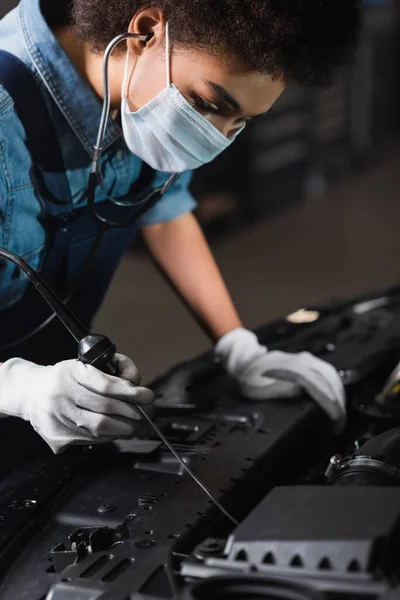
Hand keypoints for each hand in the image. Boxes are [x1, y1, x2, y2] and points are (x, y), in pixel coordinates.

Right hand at [0, 354, 153, 453]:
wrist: (29, 393)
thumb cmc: (64, 377)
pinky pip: (92, 438)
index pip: (107, 384)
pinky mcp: (58, 435)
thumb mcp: (86, 364)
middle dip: (133, 413)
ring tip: (140, 425)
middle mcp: (63, 394)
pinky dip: (111, 436)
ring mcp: (59, 416)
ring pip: (100, 427)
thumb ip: (113, 373)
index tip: (148, 396)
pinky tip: (121, 432)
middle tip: (149, 413)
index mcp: (72, 372)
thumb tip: (137, 387)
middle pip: (106, 408)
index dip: (131, 392)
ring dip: (126, 428)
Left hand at [215, 328, 345, 422]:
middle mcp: (304, 360)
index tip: (335, 419)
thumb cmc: (251, 378)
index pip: (317, 383)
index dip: (328, 402)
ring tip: (338, 419)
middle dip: (338, 404)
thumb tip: (298, 391)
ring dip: (340, 398)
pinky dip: (336, 391)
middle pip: (330, 380)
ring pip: (333, 377)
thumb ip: (274, 389)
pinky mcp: (313, 363)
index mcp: (291, 367)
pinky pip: (330, 375)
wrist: (249, 361)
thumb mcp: (254, 388)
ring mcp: (310, 360)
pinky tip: (335, 405)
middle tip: (338, 426)